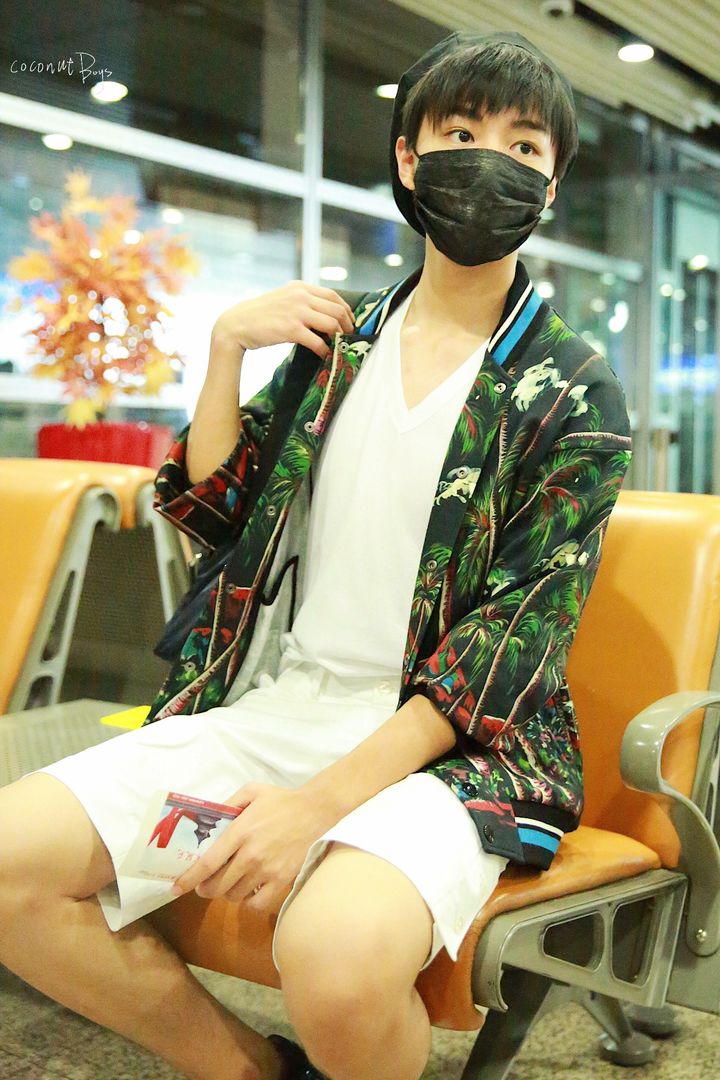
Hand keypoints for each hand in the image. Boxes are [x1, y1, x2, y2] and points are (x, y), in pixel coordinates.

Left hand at [169, 782, 338, 912]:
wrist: (316, 811)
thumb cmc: (281, 801)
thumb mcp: (251, 792)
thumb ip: (228, 804)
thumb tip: (208, 820)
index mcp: (240, 832)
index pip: (207, 863)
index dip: (188, 878)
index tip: (175, 888)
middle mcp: (250, 855)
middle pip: (217, 885)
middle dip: (204, 888)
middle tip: (204, 884)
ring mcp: (267, 871)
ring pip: (234, 895)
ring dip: (226, 892)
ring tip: (229, 883)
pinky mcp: (281, 881)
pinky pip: (256, 904)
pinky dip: (248, 901)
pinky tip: (249, 890)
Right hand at [211, 280, 355, 360]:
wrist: (237, 324)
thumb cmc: (260, 315)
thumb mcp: (283, 299)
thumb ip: (302, 302)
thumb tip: (323, 314)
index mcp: (300, 287)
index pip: (333, 295)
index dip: (346, 309)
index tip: (350, 322)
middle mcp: (300, 296)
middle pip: (336, 309)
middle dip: (347, 325)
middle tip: (349, 337)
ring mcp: (296, 311)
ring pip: (331, 323)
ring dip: (339, 337)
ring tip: (339, 346)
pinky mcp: (291, 329)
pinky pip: (318, 341)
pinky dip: (325, 350)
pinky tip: (324, 355)